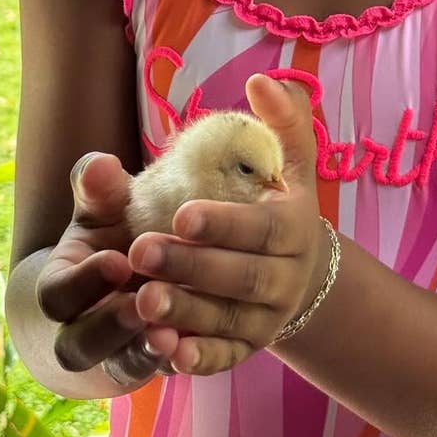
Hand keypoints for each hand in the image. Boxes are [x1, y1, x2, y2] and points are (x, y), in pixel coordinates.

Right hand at [33, 149, 169, 385]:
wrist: (127, 279)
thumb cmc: (112, 234)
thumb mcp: (102, 211)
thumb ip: (98, 189)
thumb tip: (100, 164)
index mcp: (61, 290)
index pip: (59, 295)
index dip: (84, 282)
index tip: (118, 261)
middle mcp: (79, 331)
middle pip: (81, 344)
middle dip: (111, 325)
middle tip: (143, 303)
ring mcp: (115, 355)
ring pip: (123, 365)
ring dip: (146, 352)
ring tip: (172, 334)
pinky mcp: (152, 367)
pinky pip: (162, 374)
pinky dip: (180, 363)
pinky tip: (200, 346)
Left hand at [127, 74, 325, 376]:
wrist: (298, 272)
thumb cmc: (276, 203)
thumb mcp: (287, 163)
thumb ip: (280, 122)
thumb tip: (262, 78)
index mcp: (296, 229)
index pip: (264, 229)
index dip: (225, 224)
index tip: (180, 214)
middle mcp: (286, 278)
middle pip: (241, 278)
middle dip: (190, 267)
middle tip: (139, 252)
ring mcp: (267, 318)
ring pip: (226, 321)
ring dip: (185, 314)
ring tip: (139, 302)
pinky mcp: (246, 348)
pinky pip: (222, 358)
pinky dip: (196, 357)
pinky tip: (163, 350)